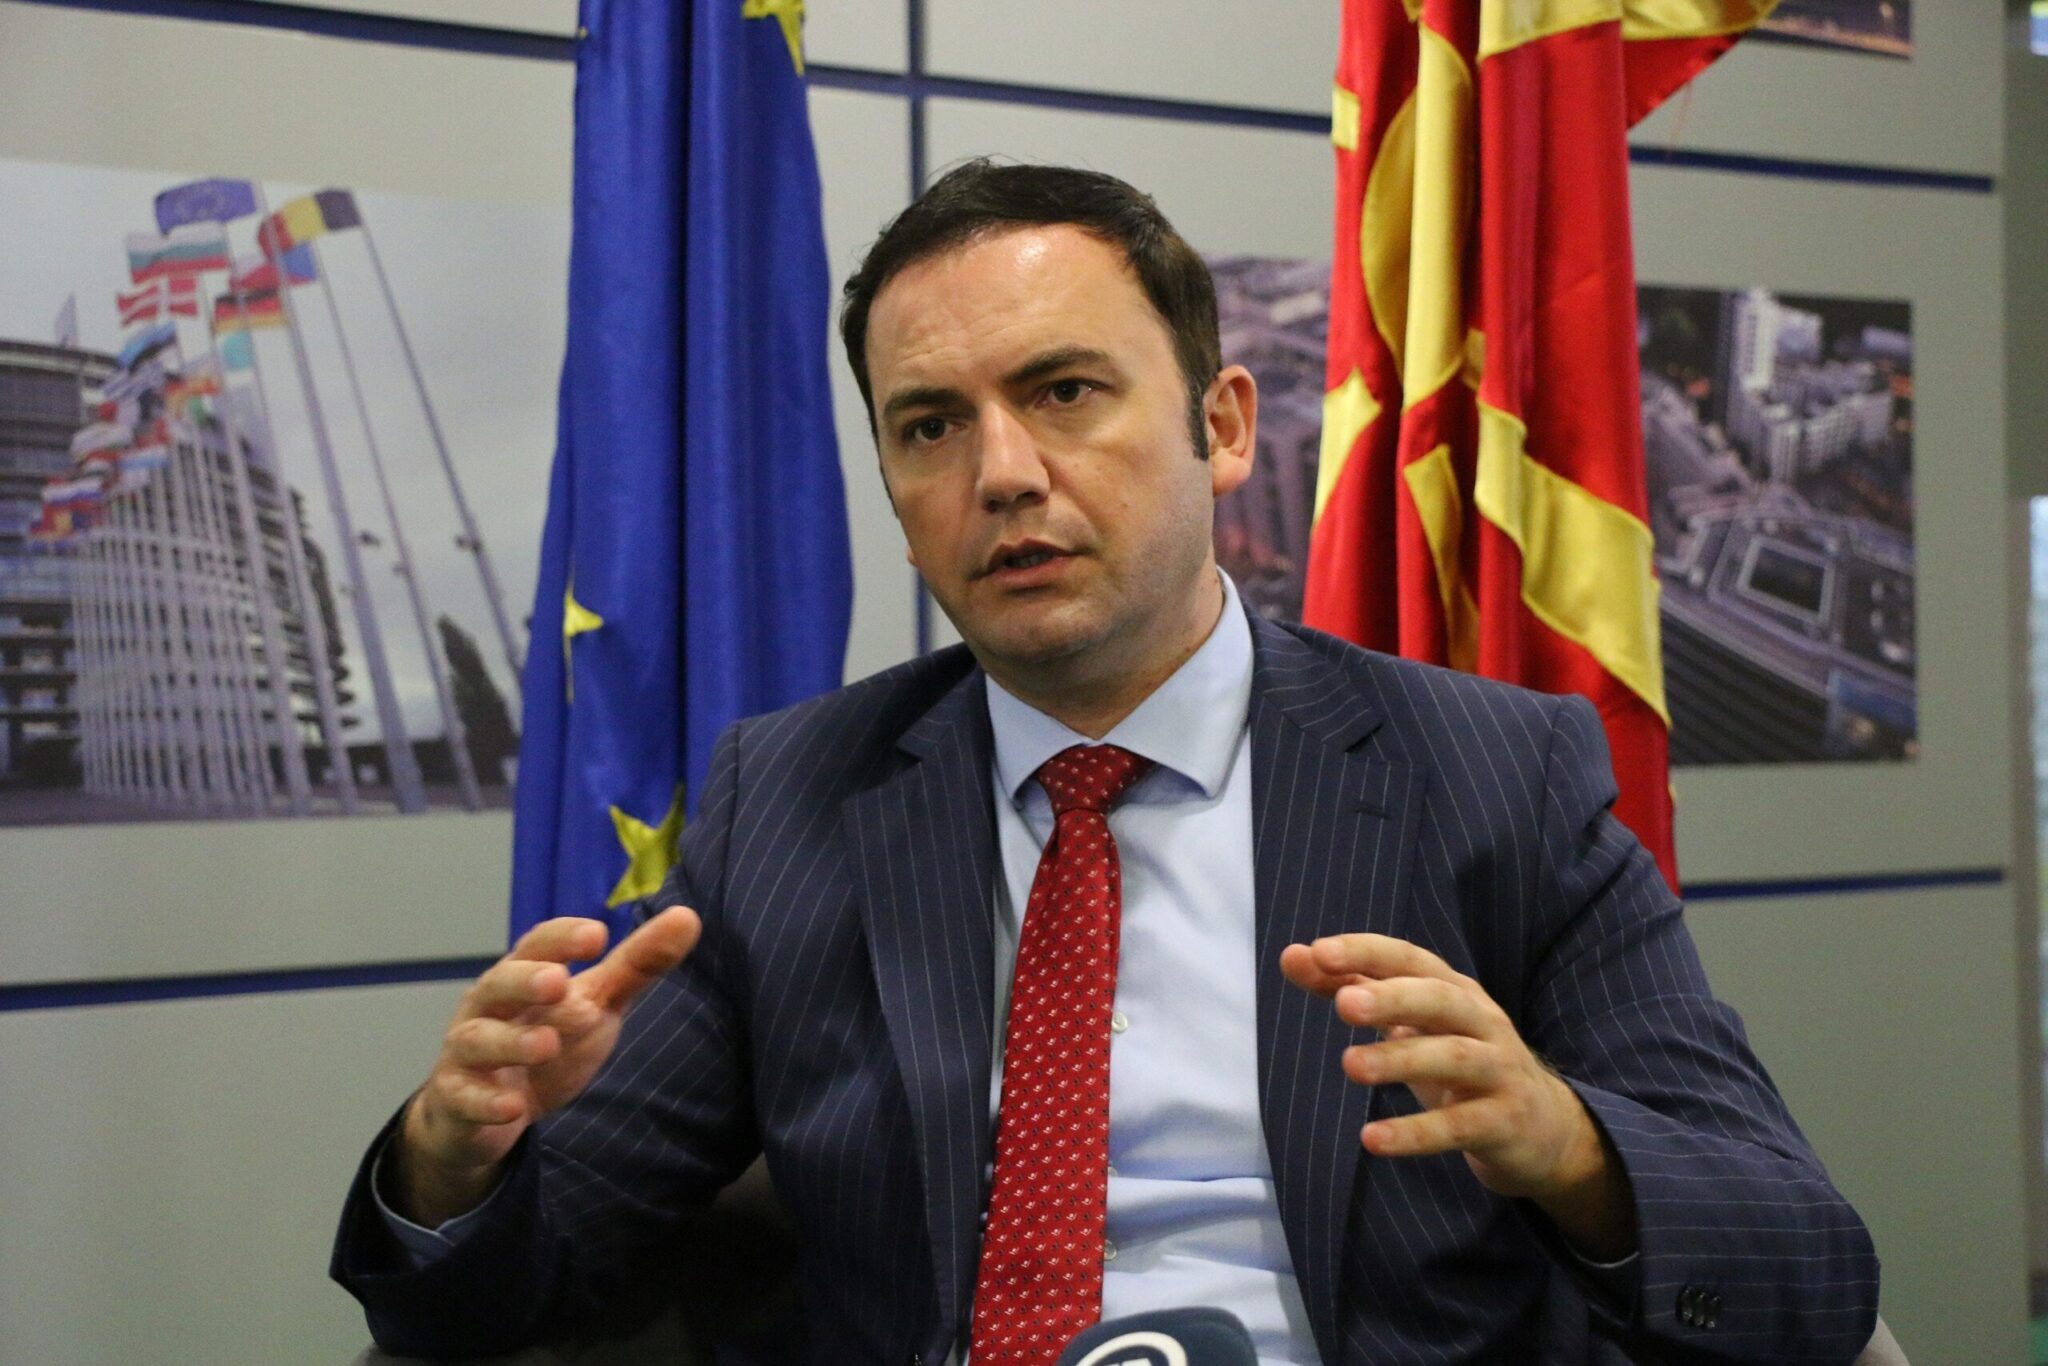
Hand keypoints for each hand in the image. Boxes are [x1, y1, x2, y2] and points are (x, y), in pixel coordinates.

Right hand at [393, 906, 701, 1226]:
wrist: (484, 1112)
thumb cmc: (545, 1038)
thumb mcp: (594, 1002)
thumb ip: (637, 964)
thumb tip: (687, 917)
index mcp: (522, 975)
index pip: (538, 945)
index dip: (563, 938)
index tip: (597, 934)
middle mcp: (489, 1007)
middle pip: (499, 983)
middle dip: (526, 980)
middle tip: (559, 981)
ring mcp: (468, 1053)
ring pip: (479, 1039)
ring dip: (512, 1042)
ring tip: (546, 1045)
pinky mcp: (458, 1099)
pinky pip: (466, 1099)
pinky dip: (488, 1102)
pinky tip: (514, 1108)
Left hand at [1279, 933, 1633, 1258]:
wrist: (1542, 1127)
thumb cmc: (1459, 1061)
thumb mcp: (1411, 1023)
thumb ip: (1352, 988)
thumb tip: (1292, 956)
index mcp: (1453, 989)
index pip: (1409, 959)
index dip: (1366, 953)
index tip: (1318, 953)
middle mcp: (1480, 1020)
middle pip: (1438, 1000)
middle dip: (1391, 998)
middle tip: (1344, 1005)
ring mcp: (1497, 1070)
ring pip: (1453, 1057)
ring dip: (1401, 1059)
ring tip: (1350, 1065)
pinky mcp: (1503, 1122)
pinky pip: (1459, 1126)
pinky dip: (1417, 1133)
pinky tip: (1373, 1138)